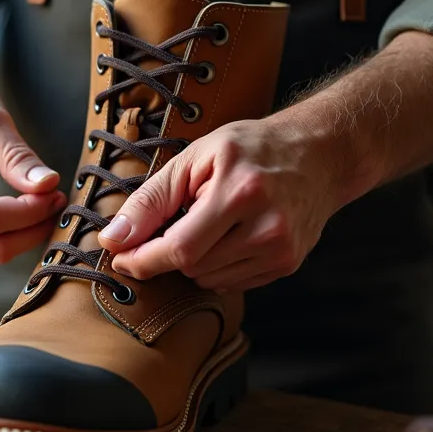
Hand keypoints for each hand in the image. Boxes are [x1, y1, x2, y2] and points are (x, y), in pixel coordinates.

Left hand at [97, 116, 348, 290]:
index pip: (180, 248)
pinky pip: (232, 283)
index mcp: (239, 192)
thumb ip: (150, 200)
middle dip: (169, 251)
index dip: (143, 259)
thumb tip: (113, 239)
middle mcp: (266, 226)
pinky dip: (217, 266)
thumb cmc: (251, 149)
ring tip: (210, 222)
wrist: (320, 153)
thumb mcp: (195, 158)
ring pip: (209, 279)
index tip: (120, 258)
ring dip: (194, 260)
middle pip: (192, 266)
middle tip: (177, 220)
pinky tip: (229, 236)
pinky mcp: (287, 264)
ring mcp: (281, 249)